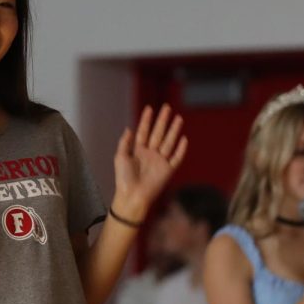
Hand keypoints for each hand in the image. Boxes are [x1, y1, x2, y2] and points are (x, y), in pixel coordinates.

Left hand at [112, 105, 188, 219]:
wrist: (132, 196)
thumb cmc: (124, 179)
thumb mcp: (120, 157)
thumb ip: (124, 143)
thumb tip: (129, 128)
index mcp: (138, 150)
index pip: (144, 131)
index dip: (146, 120)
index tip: (149, 108)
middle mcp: (150, 154)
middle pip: (158, 134)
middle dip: (162, 121)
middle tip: (166, 107)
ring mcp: (160, 161)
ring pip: (168, 142)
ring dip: (173, 130)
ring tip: (178, 118)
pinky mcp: (168, 170)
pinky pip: (176, 158)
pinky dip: (181, 149)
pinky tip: (184, 138)